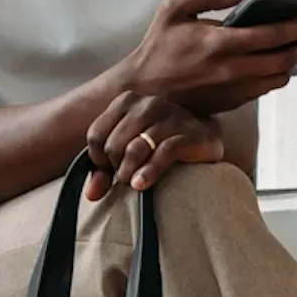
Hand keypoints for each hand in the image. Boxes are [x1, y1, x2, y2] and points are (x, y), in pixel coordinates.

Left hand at [85, 93, 225, 198]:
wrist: (205, 141)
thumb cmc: (161, 145)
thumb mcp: (130, 152)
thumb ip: (106, 170)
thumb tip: (91, 195)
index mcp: (127, 101)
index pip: (96, 134)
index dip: (98, 159)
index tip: (109, 172)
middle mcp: (147, 104)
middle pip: (114, 144)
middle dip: (115, 168)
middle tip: (125, 180)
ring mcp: (170, 115)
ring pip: (135, 149)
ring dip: (129, 173)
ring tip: (132, 185)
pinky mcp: (188, 133)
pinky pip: (162, 154)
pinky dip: (149, 172)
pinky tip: (141, 185)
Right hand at [122, 0, 296, 116]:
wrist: (143, 91)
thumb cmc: (158, 49)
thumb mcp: (175, 9)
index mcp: (220, 43)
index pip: (271, 36)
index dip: (296, 28)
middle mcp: (231, 70)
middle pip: (283, 61)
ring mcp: (232, 90)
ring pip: (277, 80)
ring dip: (291, 64)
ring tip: (295, 49)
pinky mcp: (230, 102)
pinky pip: (262, 90)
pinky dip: (273, 77)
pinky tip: (273, 64)